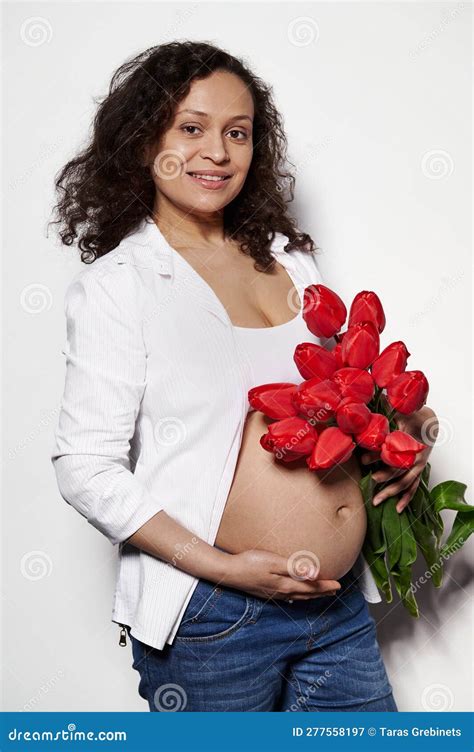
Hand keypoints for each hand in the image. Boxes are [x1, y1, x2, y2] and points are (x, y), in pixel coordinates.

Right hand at [222, 549, 341, 600]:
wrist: (229, 572)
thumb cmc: (251, 563)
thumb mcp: (274, 563)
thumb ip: (295, 567)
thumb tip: (315, 575)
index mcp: (286, 585)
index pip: (311, 586)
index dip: (326, 585)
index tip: (339, 585)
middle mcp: (282, 592)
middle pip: (307, 594)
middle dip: (322, 592)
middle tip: (334, 591)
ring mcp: (273, 594)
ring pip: (298, 596)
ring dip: (311, 595)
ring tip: (320, 593)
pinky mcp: (266, 592)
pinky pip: (288, 597)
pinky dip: (297, 596)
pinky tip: (294, 595)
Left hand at [360, 407, 437, 513]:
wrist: (429, 422)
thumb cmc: (412, 416)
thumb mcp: (402, 410)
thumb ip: (387, 408)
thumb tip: (369, 403)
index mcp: (410, 442)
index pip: (394, 451)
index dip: (378, 456)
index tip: (363, 460)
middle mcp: (415, 457)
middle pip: (400, 471)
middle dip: (384, 478)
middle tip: (370, 482)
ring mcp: (418, 466)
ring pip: (405, 483)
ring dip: (391, 493)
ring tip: (376, 501)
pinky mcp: (417, 471)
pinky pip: (413, 487)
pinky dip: (406, 499)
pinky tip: (397, 509)